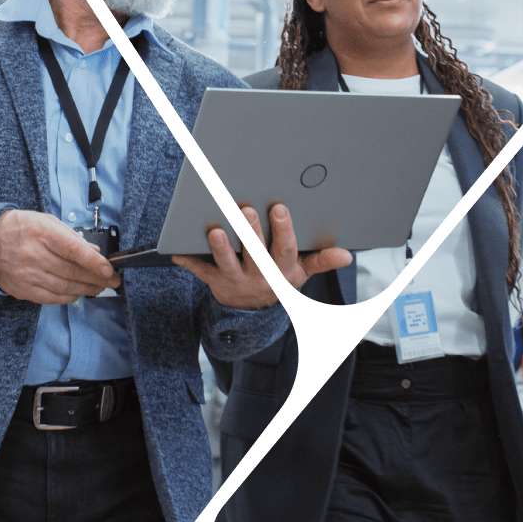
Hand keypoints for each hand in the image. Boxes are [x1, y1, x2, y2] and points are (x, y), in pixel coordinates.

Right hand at [0, 209, 119, 302]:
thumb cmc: (22, 228)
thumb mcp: (48, 222)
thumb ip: (72, 237)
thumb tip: (94, 251)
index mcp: (42, 234)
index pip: (74, 250)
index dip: (94, 262)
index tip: (109, 269)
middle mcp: (34, 256)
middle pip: (72, 271)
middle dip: (97, 278)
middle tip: (112, 280)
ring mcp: (27, 274)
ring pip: (64, 287)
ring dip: (86, 289)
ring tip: (100, 287)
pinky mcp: (22, 289)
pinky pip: (50, 298)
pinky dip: (68, 297)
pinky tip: (79, 293)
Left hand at [172, 204, 351, 310]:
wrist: (254, 313)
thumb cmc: (280, 279)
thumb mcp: (303, 272)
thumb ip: (322, 260)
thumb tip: (347, 255)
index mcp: (283, 271)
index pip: (284, 249)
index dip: (283, 230)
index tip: (280, 208)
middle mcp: (259, 276)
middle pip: (255, 253)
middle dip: (251, 231)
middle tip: (247, 209)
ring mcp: (236, 280)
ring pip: (227, 263)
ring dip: (220, 248)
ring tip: (215, 230)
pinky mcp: (215, 282)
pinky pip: (201, 272)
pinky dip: (189, 262)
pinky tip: (176, 252)